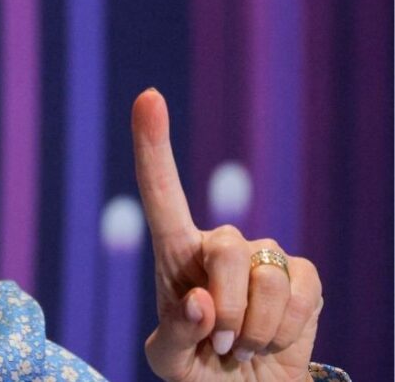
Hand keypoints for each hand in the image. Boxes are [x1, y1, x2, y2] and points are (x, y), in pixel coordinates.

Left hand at [132, 89, 322, 380]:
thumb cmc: (198, 368)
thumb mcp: (169, 363)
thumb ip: (174, 335)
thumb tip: (203, 304)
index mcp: (174, 253)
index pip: (161, 192)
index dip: (153, 144)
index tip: (148, 96)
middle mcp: (217, 244)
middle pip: (223, 247)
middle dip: (227, 306)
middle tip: (223, 341)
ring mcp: (263, 255)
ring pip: (265, 276)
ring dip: (256, 328)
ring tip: (244, 344)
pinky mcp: (302, 274)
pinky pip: (300, 292)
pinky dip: (287, 329)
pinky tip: (274, 337)